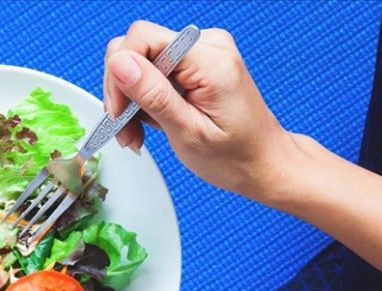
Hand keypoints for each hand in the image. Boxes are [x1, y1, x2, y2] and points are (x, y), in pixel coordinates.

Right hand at [103, 21, 293, 199]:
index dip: (120, 72)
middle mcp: (208, 46)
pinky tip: (151, 124)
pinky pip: (156, 71)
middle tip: (126, 131)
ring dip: (132, 100)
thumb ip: (153, 94)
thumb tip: (119, 61)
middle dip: (123, 91)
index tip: (117, 111)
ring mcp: (203, 53)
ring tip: (137, 135)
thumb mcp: (188, 132)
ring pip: (143, 62)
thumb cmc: (236, 155)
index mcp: (210, 59)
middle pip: (139, 48)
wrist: (263, 163)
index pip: (143, 37)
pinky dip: (147, 99)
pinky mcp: (197, 65)